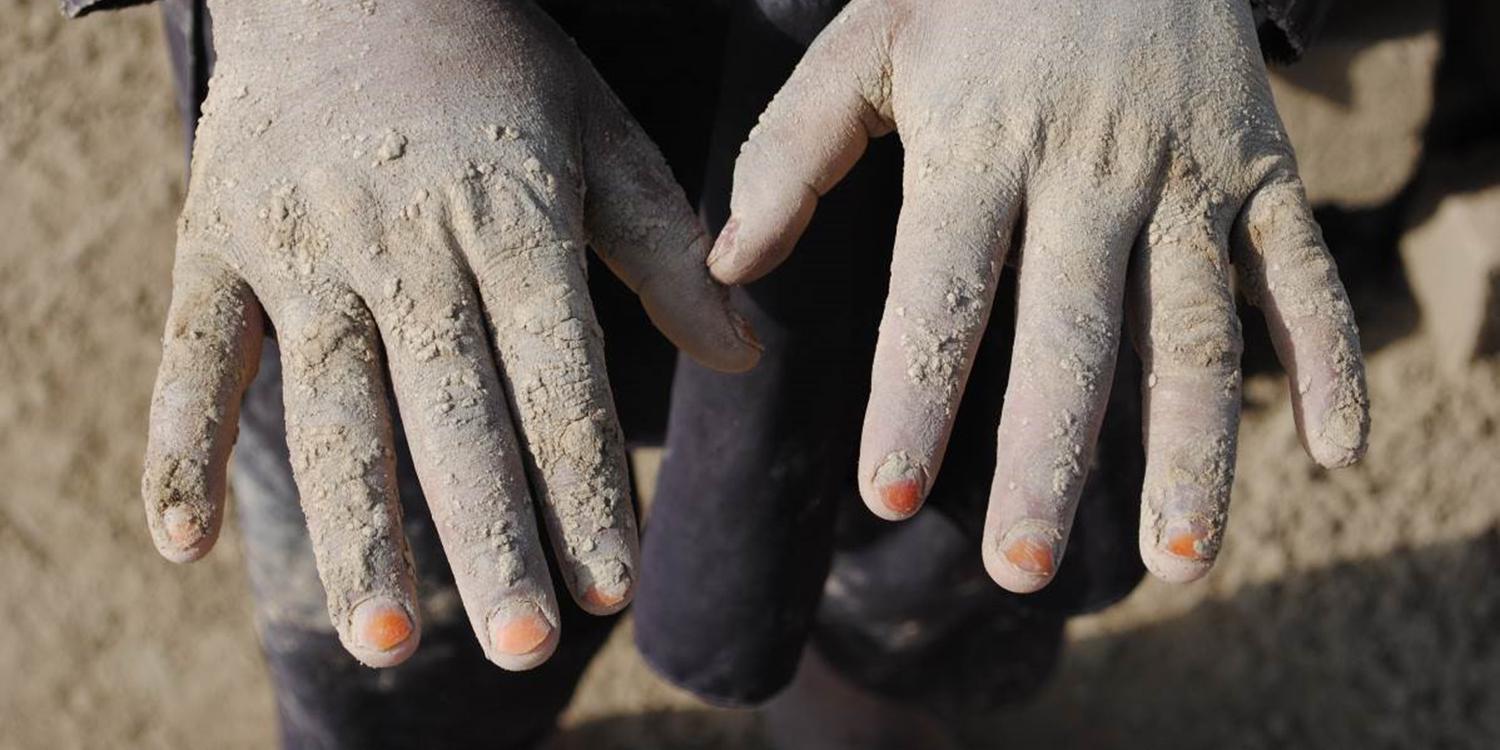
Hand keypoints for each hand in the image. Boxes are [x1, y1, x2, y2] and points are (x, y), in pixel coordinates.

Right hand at [142, 0, 758, 668]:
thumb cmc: (495, 62)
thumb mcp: (599, 137)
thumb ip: (666, 250)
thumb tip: (746, 355)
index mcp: (512, 219)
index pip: (559, 379)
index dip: (587, 484)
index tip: (613, 584)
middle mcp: (406, 243)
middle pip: (450, 410)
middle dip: (490, 535)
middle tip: (524, 645)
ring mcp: (301, 245)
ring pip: (325, 405)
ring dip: (353, 524)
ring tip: (383, 636)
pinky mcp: (214, 239)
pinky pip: (191, 353)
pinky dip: (176, 446)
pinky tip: (181, 548)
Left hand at [708, 0, 1367, 590]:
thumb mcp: (866, 40)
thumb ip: (794, 151)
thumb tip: (728, 266)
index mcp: (983, 143)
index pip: (942, 291)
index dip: (915, 397)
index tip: (888, 498)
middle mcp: (1093, 169)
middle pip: (1072, 336)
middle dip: (1049, 459)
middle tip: (1023, 570)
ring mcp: (1189, 173)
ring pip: (1198, 327)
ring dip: (1195, 449)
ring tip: (1180, 561)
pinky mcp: (1263, 168)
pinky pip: (1304, 270)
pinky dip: (1333, 356)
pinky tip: (1334, 453)